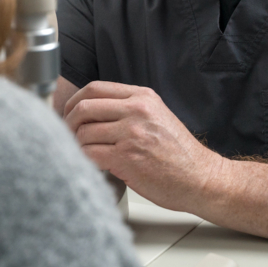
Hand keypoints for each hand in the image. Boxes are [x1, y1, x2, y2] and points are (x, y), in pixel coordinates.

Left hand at [63, 81, 224, 211]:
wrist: (200, 178)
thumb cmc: (179, 153)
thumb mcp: (157, 116)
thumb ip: (128, 109)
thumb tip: (91, 113)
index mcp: (142, 97)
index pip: (95, 88)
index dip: (75, 101)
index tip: (68, 113)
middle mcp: (136, 111)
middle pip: (84, 107)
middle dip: (68, 122)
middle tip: (67, 135)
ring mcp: (131, 134)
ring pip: (83, 133)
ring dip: (76, 145)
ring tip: (82, 154)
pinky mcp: (126, 158)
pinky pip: (89, 154)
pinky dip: (83, 160)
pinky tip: (90, 165)